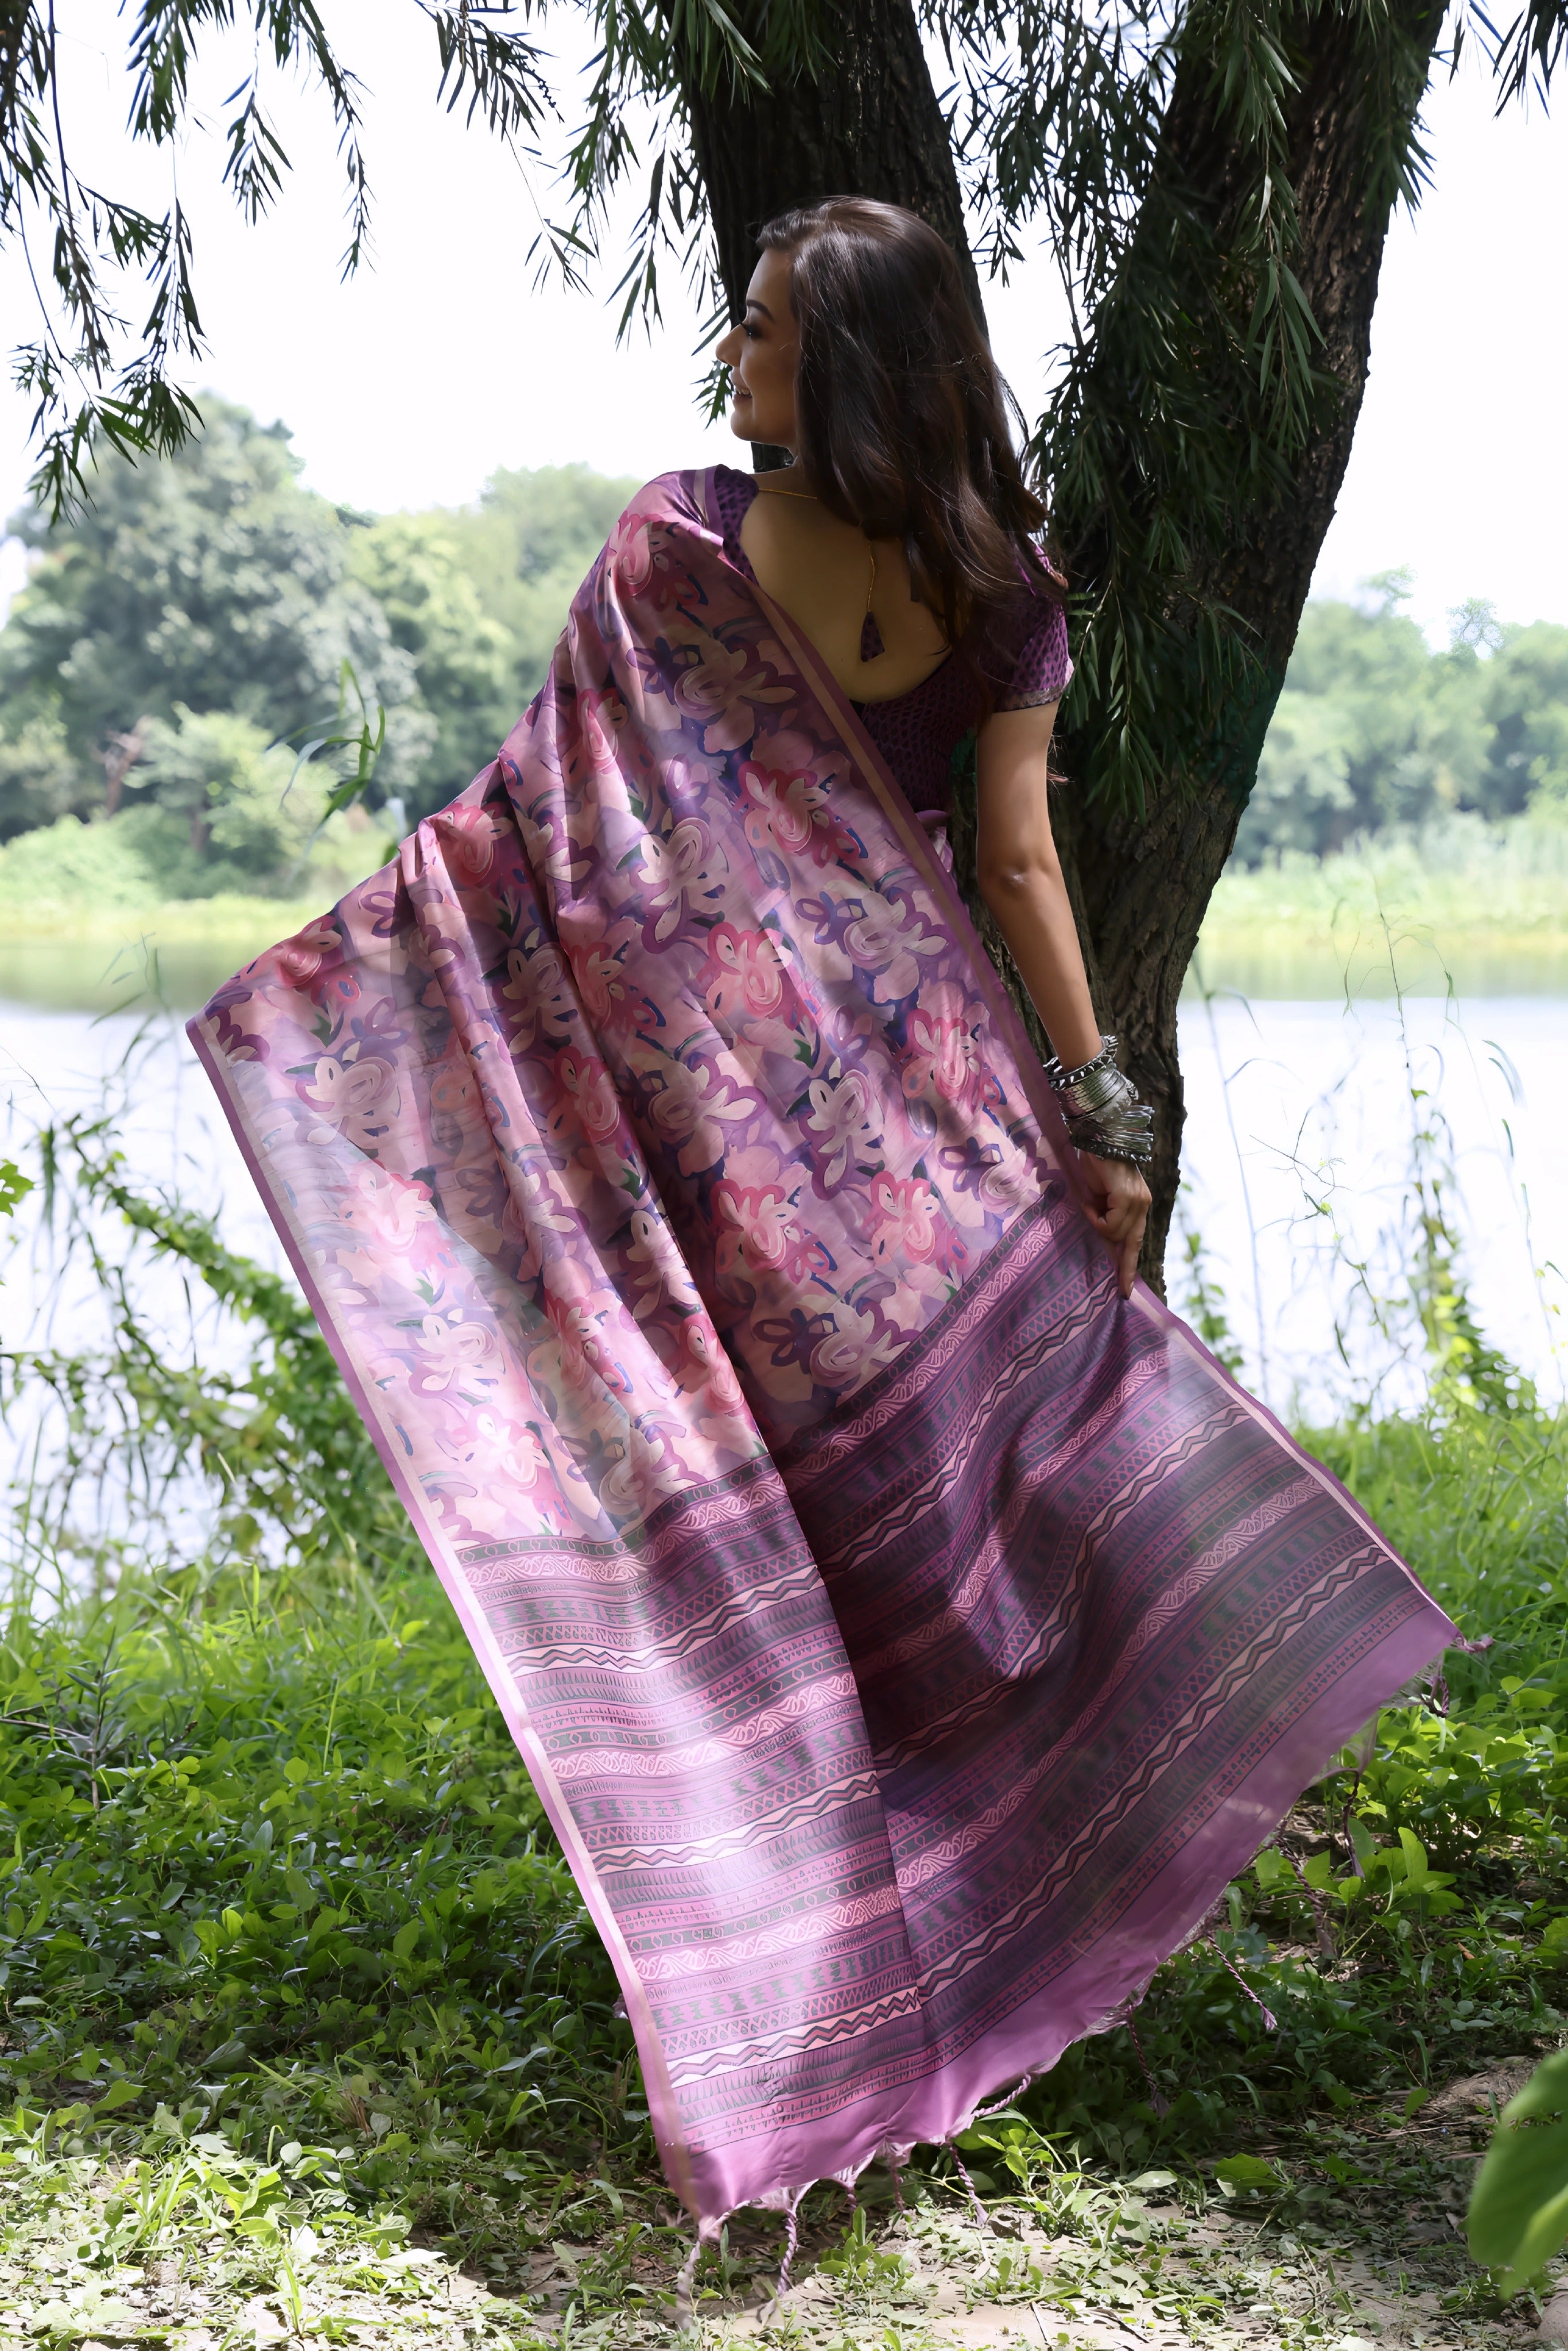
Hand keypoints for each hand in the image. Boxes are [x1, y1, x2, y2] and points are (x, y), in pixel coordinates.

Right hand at [1077, 1151, 1151, 1298]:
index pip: (1135, 1239)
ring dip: (1096, 1223)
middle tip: (1123, 1292)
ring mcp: (1138, 1201)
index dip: (1129, 1263)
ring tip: (1088, 1203)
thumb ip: (1101, 1214)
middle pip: (1132, 1243)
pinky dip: (1095, 1216)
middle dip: (1125, 1268)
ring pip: (1116, 1234)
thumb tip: (1100, 1238)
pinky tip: (1090, 1201)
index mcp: (1137, 1203)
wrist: (1095, 1135)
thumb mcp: (1096, 1195)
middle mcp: (1142, 1203)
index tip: (1126, 1288)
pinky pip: (1109, 1223)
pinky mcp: (1128, 1198)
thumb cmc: (1092, 1161)